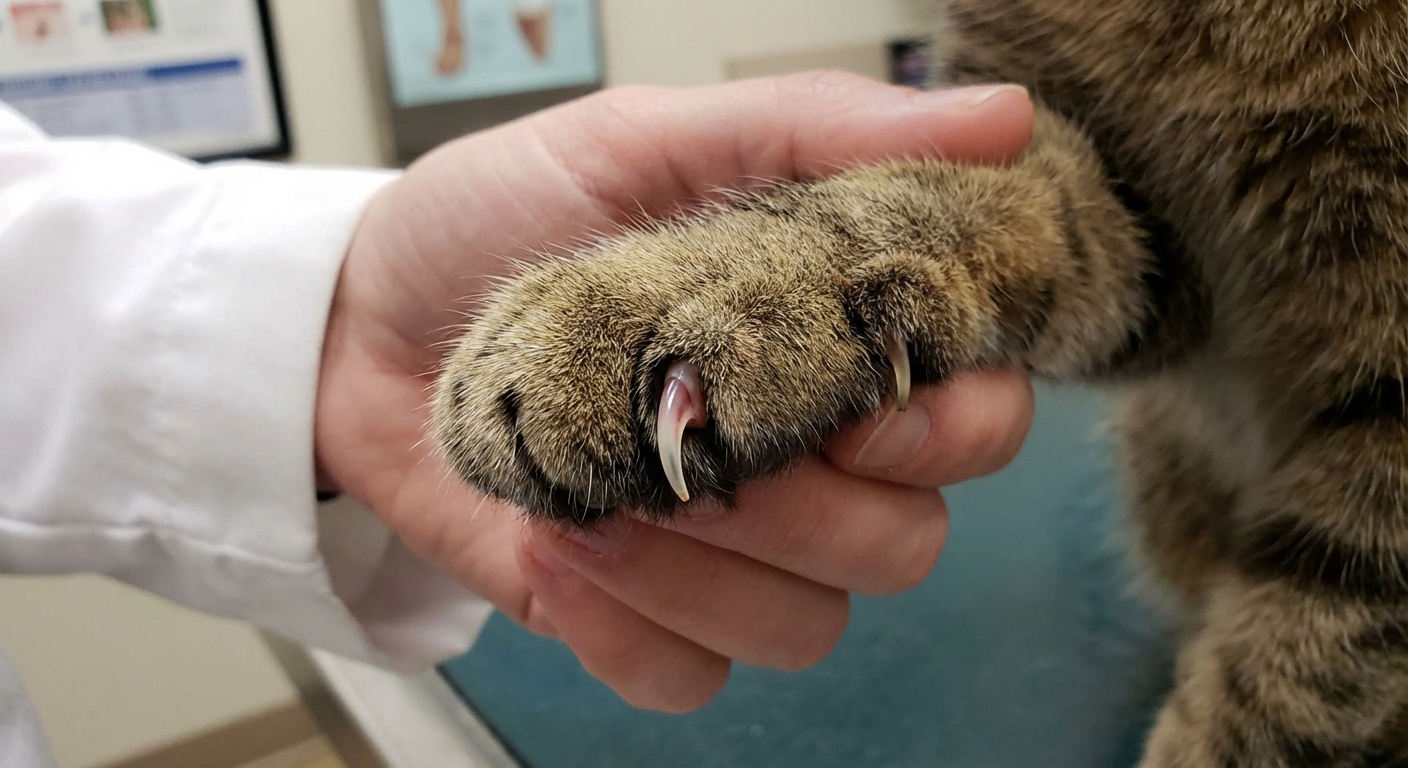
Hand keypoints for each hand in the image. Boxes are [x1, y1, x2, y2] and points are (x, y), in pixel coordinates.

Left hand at [315, 72, 1035, 710]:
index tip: (846, 397)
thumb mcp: (645, 139)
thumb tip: (1003, 118)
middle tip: (682, 431)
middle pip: (904, 547)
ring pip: (805, 627)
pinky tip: (563, 550)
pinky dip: (626, 630)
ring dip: (699, 569)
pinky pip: (690, 679)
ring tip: (593, 491)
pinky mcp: (634, 616)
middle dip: (798, 504)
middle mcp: (799, 463)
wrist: (353, 318)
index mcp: (826, 350)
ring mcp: (721, 552)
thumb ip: (816, 130)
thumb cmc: (495, 218)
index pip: (977, 425)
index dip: (941, 429)